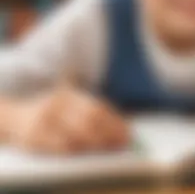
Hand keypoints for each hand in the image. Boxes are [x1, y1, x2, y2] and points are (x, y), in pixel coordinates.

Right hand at [7, 88, 128, 154]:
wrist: (15, 117)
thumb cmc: (52, 113)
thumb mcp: (69, 103)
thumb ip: (92, 110)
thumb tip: (123, 125)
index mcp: (70, 94)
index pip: (98, 107)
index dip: (115, 121)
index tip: (128, 132)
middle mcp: (58, 103)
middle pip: (90, 119)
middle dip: (110, 133)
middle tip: (123, 144)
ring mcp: (45, 119)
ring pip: (77, 134)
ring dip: (97, 143)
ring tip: (110, 149)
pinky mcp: (35, 136)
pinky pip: (60, 146)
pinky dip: (77, 150)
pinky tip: (86, 152)